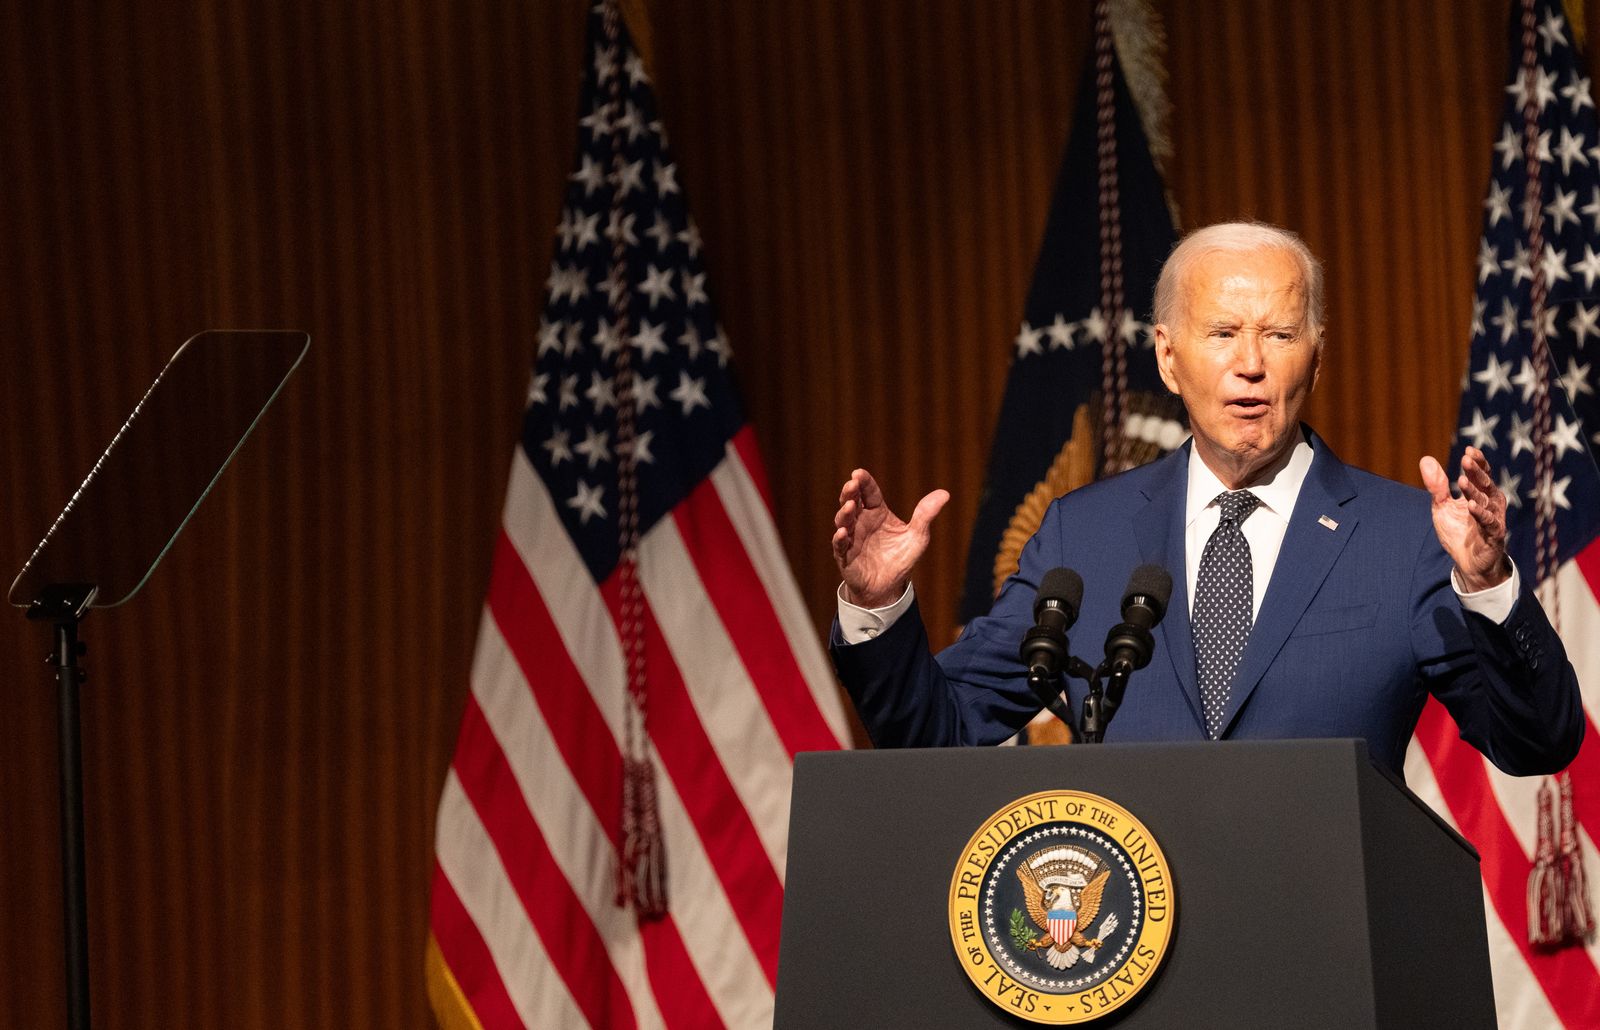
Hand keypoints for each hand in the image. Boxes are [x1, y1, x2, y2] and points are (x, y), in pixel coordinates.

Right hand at [831, 468, 948, 608]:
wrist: (889, 587)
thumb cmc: (901, 558)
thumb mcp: (918, 536)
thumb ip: (926, 515)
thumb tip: (945, 493)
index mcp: (877, 513)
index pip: (869, 493)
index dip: (864, 482)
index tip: (858, 473)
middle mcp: (861, 522)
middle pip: (851, 501)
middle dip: (849, 492)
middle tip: (851, 483)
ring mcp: (851, 538)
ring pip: (843, 521)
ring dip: (844, 512)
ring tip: (850, 505)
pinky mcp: (845, 556)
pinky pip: (839, 545)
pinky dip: (840, 538)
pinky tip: (844, 532)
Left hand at [1420, 446, 1510, 591]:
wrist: (1467, 562)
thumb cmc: (1458, 532)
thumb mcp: (1442, 507)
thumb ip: (1437, 486)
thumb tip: (1426, 459)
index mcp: (1480, 494)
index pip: (1481, 474)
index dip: (1477, 462)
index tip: (1468, 450)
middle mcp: (1490, 503)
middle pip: (1485, 483)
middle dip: (1476, 471)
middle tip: (1466, 459)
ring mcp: (1494, 518)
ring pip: (1486, 501)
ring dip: (1475, 491)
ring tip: (1463, 480)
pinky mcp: (1493, 534)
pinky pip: (1489, 522)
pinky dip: (1481, 513)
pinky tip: (1471, 506)